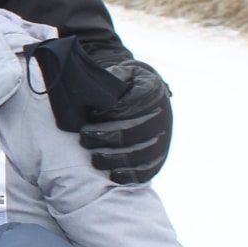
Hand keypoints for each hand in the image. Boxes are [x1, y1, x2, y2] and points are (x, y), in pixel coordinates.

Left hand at [79, 59, 171, 183]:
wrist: (150, 93)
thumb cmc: (130, 83)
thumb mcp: (127, 71)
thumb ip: (116, 75)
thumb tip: (105, 87)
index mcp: (153, 94)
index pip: (130, 106)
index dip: (110, 113)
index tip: (92, 114)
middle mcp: (161, 118)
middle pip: (132, 132)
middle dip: (105, 137)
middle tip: (84, 137)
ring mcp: (163, 139)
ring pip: (139, 154)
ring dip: (114, 158)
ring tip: (94, 158)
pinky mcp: (160, 156)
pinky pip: (148, 170)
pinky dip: (131, 175)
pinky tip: (114, 175)